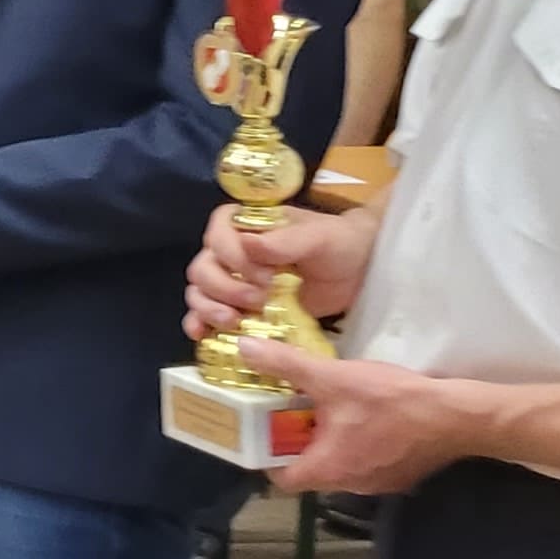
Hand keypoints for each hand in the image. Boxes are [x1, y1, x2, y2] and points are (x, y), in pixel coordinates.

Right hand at [186, 203, 381, 339]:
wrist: (359, 271)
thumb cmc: (338, 244)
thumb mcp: (319, 237)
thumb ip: (285, 240)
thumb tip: (247, 243)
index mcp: (243, 224)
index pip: (217, 237)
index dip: (233, 258)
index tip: (266, 276)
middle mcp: (229, 250)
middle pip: (203, 269)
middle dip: (224, 289)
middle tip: (258, 301)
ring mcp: (232, 280)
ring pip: (200, 292)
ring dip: (210, 309)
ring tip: (234, 321)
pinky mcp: (239, 307)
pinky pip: (206, 314)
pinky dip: (200, 323)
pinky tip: (202, 334)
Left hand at [235, 338, 470, 495]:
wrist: (458, 415)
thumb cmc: (392, 401)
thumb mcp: (333, 377)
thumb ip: (287, 365)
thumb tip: (244, 350)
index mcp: (328, 470)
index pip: (281, 478)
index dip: (266, 455)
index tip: (261, 428)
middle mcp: (350, 485)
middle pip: (309, 469)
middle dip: (296, 440)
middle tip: (290, 408)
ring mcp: (378, 482)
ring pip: (338, 463)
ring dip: (327, 439)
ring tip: (324, 406)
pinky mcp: (400, 474)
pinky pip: (365, 460)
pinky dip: (354, 441)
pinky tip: (361, 413)